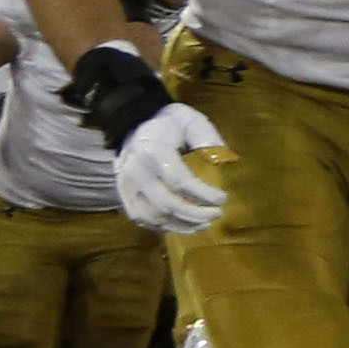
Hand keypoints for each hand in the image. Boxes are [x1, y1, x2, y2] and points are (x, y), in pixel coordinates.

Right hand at [116, 103, 231, 233]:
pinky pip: (142, 219)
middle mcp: (135, 171)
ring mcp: (126, 186)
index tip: (223, 198)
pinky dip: (165, 226)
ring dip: (181, 225)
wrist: (134, 124)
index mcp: (152, 151)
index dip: (202, 194)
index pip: (178, 181)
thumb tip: (225, 159)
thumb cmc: (169, 124)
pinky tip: (185, 225)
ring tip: (205, 224)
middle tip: (217, 214)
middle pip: (165, 203)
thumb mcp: (190, 121)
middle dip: (195, 214)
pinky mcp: (123, 195)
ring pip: (152, 216)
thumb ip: (208, 137)